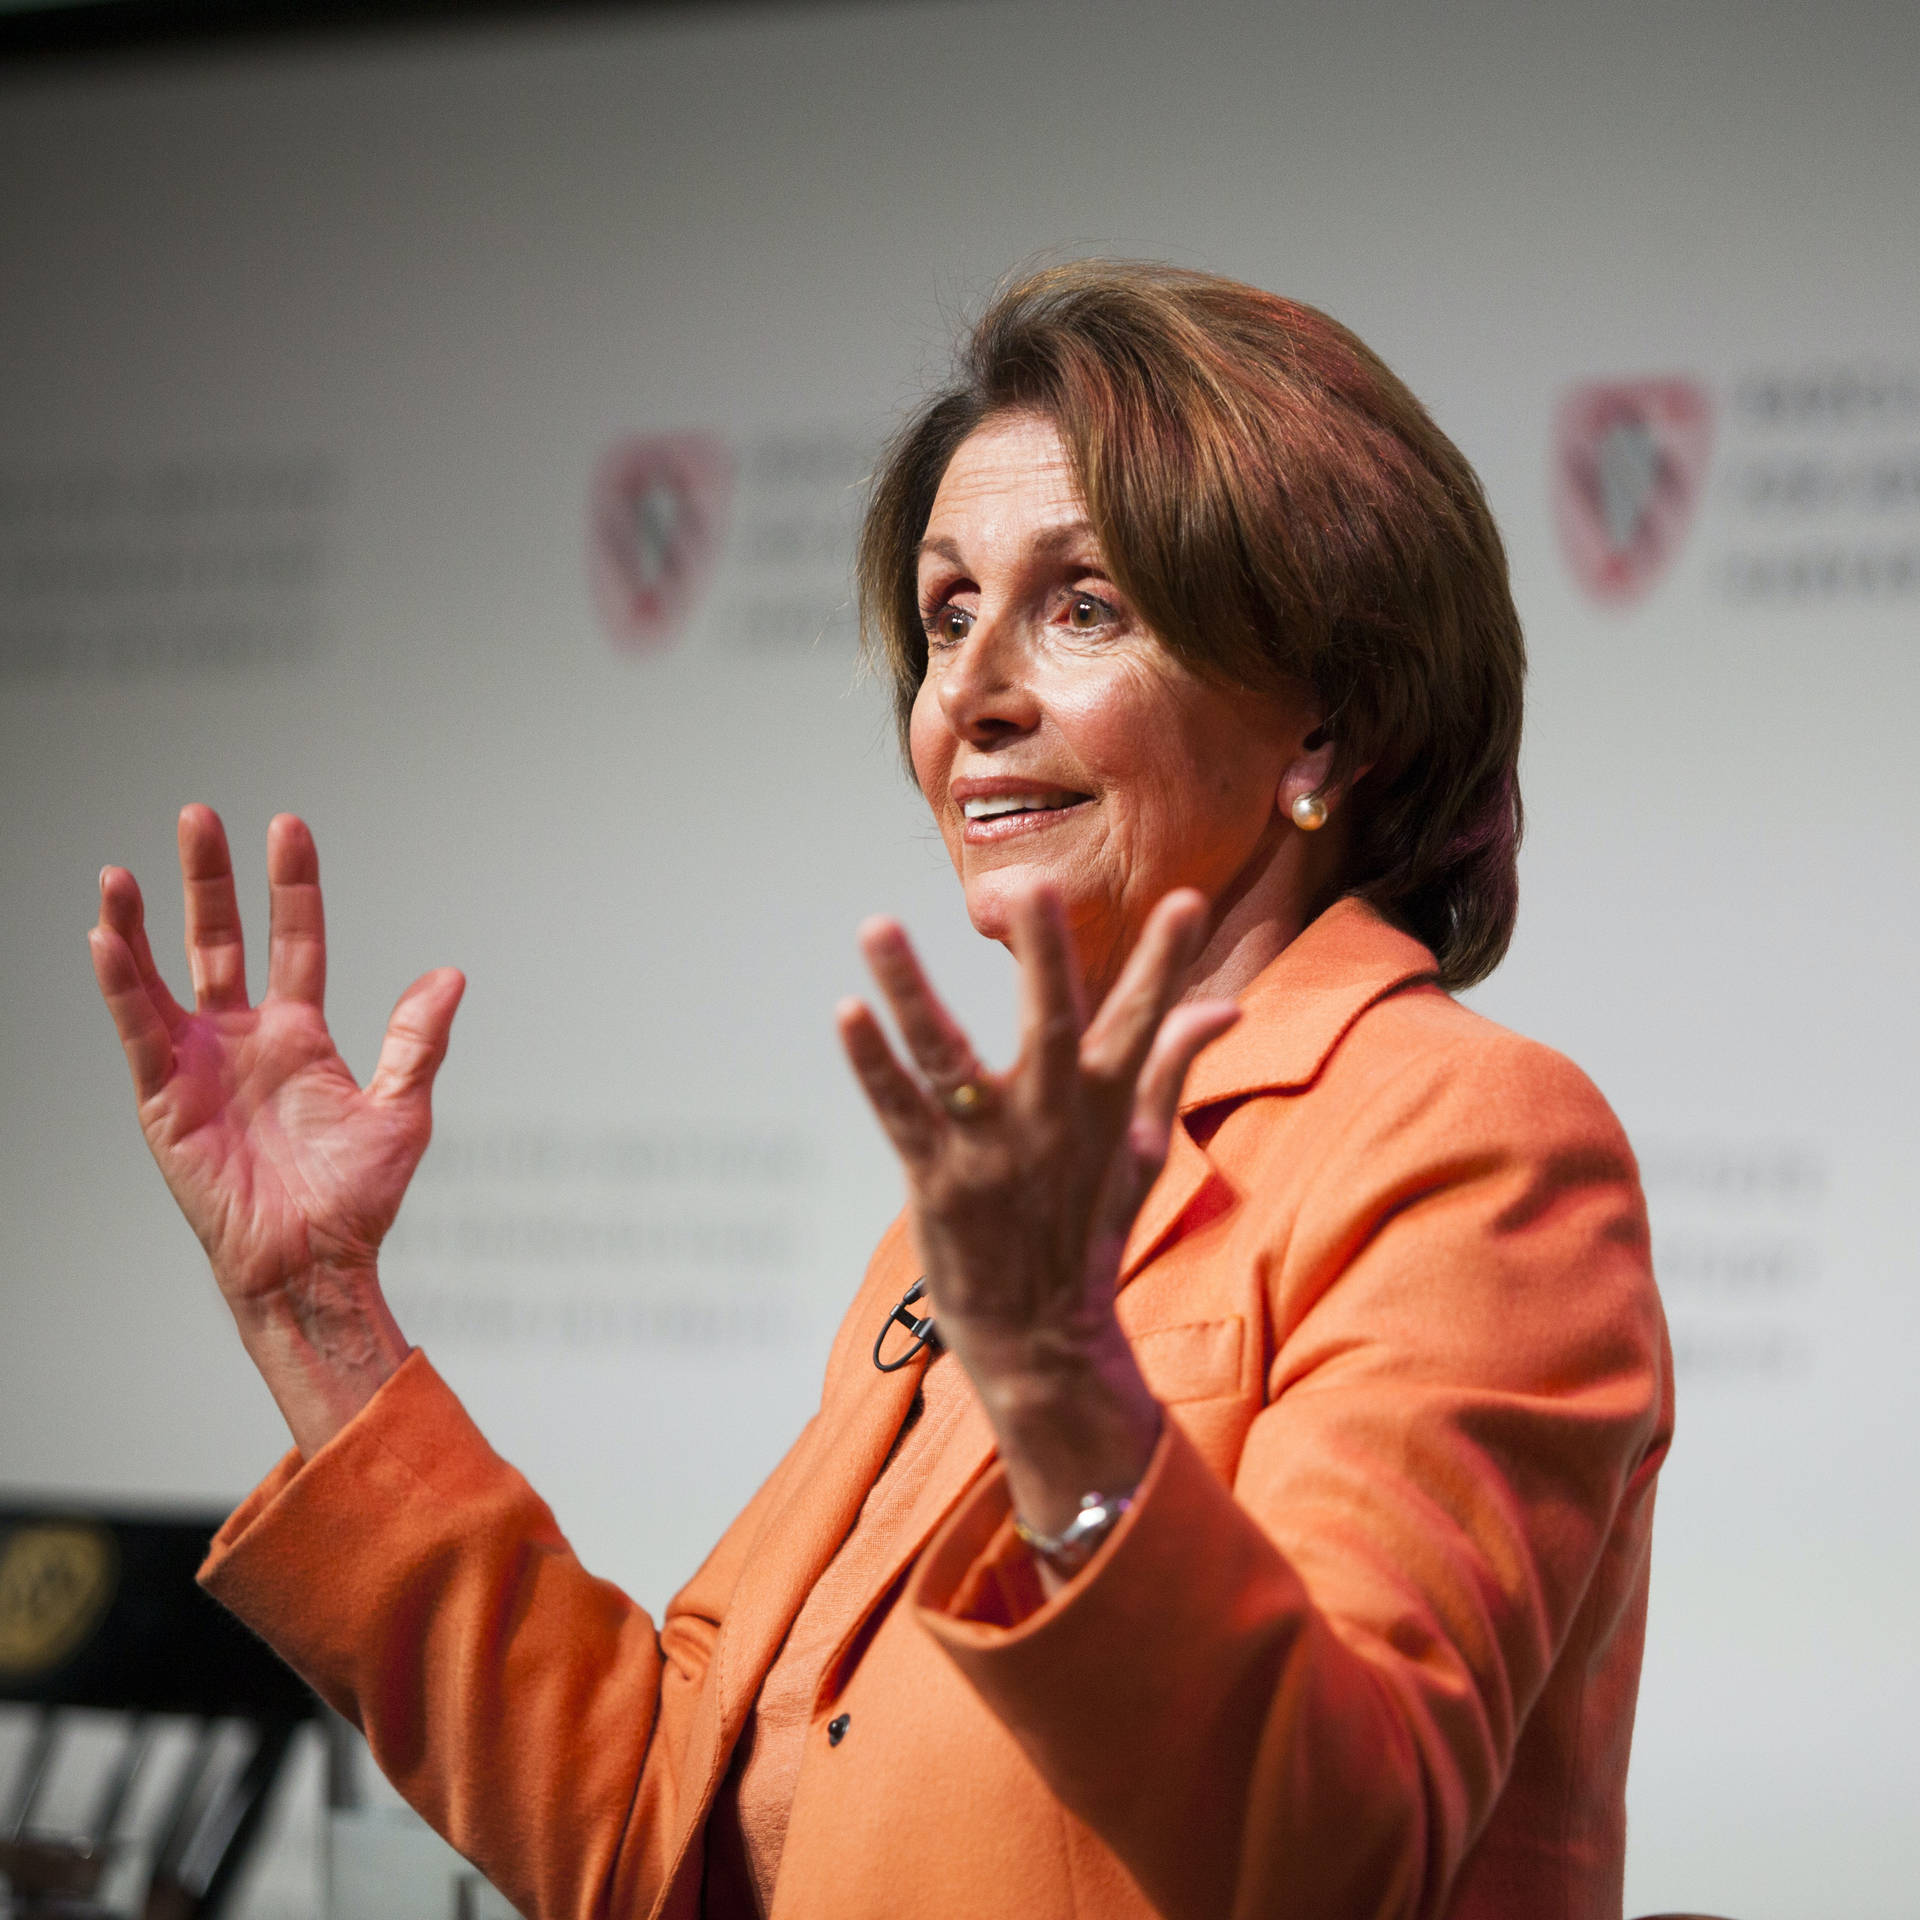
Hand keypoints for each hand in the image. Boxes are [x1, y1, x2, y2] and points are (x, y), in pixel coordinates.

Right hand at [89, 805, 463, 1451]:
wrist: (313, 1263)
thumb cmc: (356, 1200)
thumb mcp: (401, 1110)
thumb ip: (416, 1041)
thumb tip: (450, 976)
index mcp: (300, 1036)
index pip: (294, 940)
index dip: (291, 886)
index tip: (288, 827)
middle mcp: (244, 1040)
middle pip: (219, 941)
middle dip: (209, 880)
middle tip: (198, 816)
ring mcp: (200, 1065)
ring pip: (162, 977)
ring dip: (141, 924)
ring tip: (122, 872)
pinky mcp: (165, 1098)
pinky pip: (138, 1030)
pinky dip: (120, 984)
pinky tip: (105, 936)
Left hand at [837, 882, 1237, 1536]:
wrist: (1043, 1339)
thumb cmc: (1090, 1227)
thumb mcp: (1143, 1146)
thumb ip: (1173, 1065)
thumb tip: (1228, 1006)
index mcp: (1104, 1104)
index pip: (1144, 1022)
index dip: (1166, 964)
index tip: (1189, 901)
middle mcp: (1050, 1118)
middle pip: (1050, 1024)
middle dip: (1045, 954)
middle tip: (1033, 882)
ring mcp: (988, 1149)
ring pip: (946, 1056)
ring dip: (911, 991)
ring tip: (875, 925)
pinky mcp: (934, 1179)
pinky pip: (898, 1111)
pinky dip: (872, 1065)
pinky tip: (847, 1011)